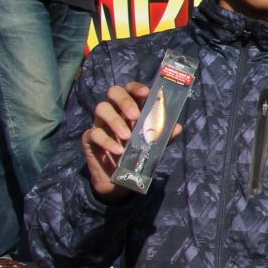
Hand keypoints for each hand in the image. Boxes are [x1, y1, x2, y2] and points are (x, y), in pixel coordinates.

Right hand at [81, 82, 181, 201]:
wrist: (121, 179)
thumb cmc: (137, 154)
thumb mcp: (154, 144)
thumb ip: (164, 135)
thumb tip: (178, 127)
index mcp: (131, 108)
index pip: (130, 89)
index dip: (136, 88)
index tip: (146, 93)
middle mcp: (114, 111)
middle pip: (114, 92)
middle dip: (125, 100)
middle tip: (135, 116)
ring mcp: (100, 123)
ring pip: (101, 108)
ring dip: (115, 120)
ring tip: (127, 136)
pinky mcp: (89, 138)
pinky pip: (94, 133)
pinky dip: (107, 141)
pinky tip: (118, 151)